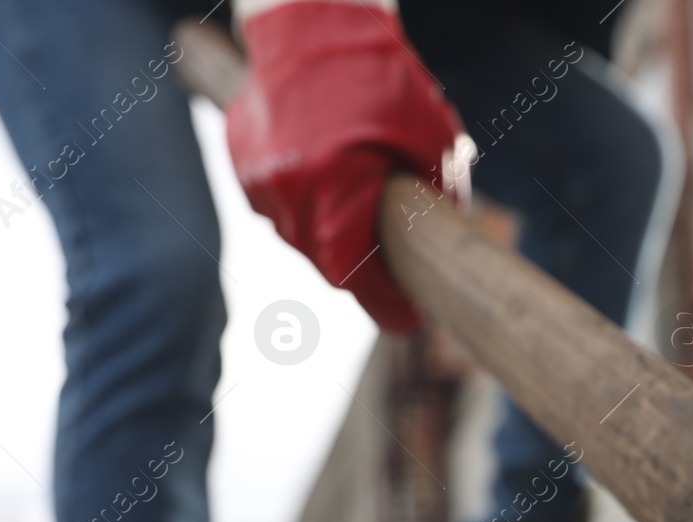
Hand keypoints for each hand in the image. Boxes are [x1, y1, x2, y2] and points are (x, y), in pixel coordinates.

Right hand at [226, 2, 463, 331]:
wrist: (310, 17)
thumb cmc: (378, 70)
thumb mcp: (431, 133)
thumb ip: (439, 191)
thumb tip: (447, 244)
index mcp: (332, 185)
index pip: (356, 274)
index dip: (386, 305)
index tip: (408, 320)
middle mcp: (287, 191)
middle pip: (327, 262)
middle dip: (362, 271)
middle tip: (395, 273)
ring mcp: (259, 181)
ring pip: (302, 237)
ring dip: (333, 236)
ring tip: (362, 210)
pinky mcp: (244, 165)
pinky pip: (281, 207)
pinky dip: (308, 206)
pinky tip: (331, 180)